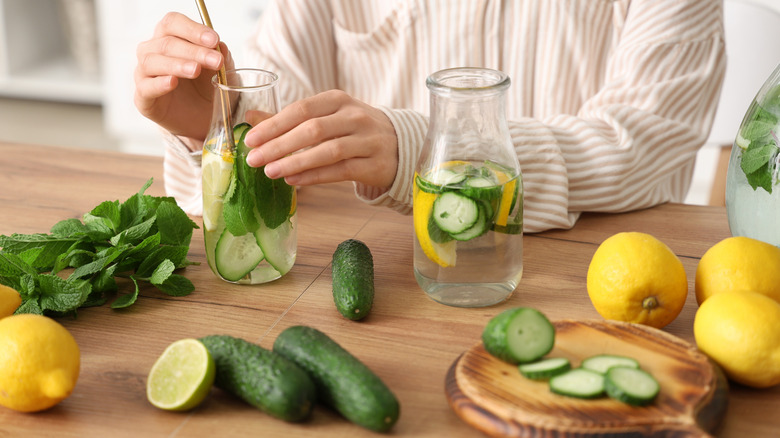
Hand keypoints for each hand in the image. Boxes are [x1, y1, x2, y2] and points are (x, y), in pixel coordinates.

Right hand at [133, 12, 232, 142]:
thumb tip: (221, 47)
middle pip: (166, 43)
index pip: (173, 23)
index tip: (214, 40)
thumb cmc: (206, 88)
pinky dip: (158, 84)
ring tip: (195, 70)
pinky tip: (172, 82)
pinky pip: (145, 88)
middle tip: (215, 61)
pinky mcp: (143, 98)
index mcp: (169, 38)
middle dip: (194, 51)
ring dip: (176, 64)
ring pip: (151, 62)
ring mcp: (145, 75)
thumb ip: (220, 58)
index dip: (192, 29)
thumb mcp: (220, 72)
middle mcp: (152, 53)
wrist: (202, 119)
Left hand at [244, 90, 398, 189]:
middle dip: (279, 145)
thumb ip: (290, 119)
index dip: (273, 125)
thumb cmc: (353, 131)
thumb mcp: (326, 117)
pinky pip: (341, 171)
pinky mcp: (374, 164)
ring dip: (295, 162)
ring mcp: (367, 140)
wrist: (398, 146)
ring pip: (327, 151)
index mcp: (337, 100)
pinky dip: (315, 176)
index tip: (250, 140)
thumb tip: (250, 117)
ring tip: (271, 172)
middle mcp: (354, 117)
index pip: (301, 109)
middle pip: (312, 129)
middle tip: (254, 160)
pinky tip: (294, 181)